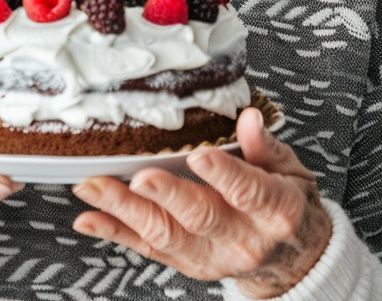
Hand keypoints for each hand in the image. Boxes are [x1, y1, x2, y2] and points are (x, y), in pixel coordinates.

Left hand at [71, 108, 331, 299]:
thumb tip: (248, 117)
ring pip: (164, 234)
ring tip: (94, 187)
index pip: (248, 192)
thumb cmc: (286, 205)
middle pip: (200, 216)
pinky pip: (145, 248)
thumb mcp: (290, 170)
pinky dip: (114, 233)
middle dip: (167, 195)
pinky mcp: (185, 263)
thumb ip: (265, 146)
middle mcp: (242, 239)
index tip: (199, 156)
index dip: (223, 174)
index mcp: (275, 211)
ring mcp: (210, 256)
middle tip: (140, 176)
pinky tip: (89, 219)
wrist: (292, 259)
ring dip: (125, 210)